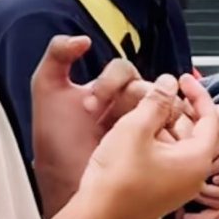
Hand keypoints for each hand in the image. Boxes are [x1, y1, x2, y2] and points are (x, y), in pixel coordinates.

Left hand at [29, 37, 168, 216]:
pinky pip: (171, 130)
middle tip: (102, 116)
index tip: (89, 103)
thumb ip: (58, 54)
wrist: (63, 179)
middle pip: (145, 85)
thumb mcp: (46, 88)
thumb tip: (84, 40)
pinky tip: (149, 140)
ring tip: (132, 130)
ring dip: (150, 113)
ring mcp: (141, 125)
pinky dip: (165, 130)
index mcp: (107, 90)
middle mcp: (126, 105)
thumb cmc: (56, 140)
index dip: (110, 81)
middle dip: (126, 97)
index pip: (123, 69)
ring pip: (162, 106)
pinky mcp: (154, 146)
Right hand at [73, 74, 218, 218]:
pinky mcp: (164, 194)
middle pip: (196, 132)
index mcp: (198, 160)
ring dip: (165, 127)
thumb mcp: (135, 129)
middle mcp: (196, 177)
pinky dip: (159, 144)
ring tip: (143, 113)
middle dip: (178, 110)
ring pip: (180, 146)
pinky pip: (169, 162)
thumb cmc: (117, 177)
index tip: (183, 78)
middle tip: (158, 94)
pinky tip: (138, 136)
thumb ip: (156, 102)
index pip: (211, 119)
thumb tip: (169, 82)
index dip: (198, 94)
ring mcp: (181, 188)